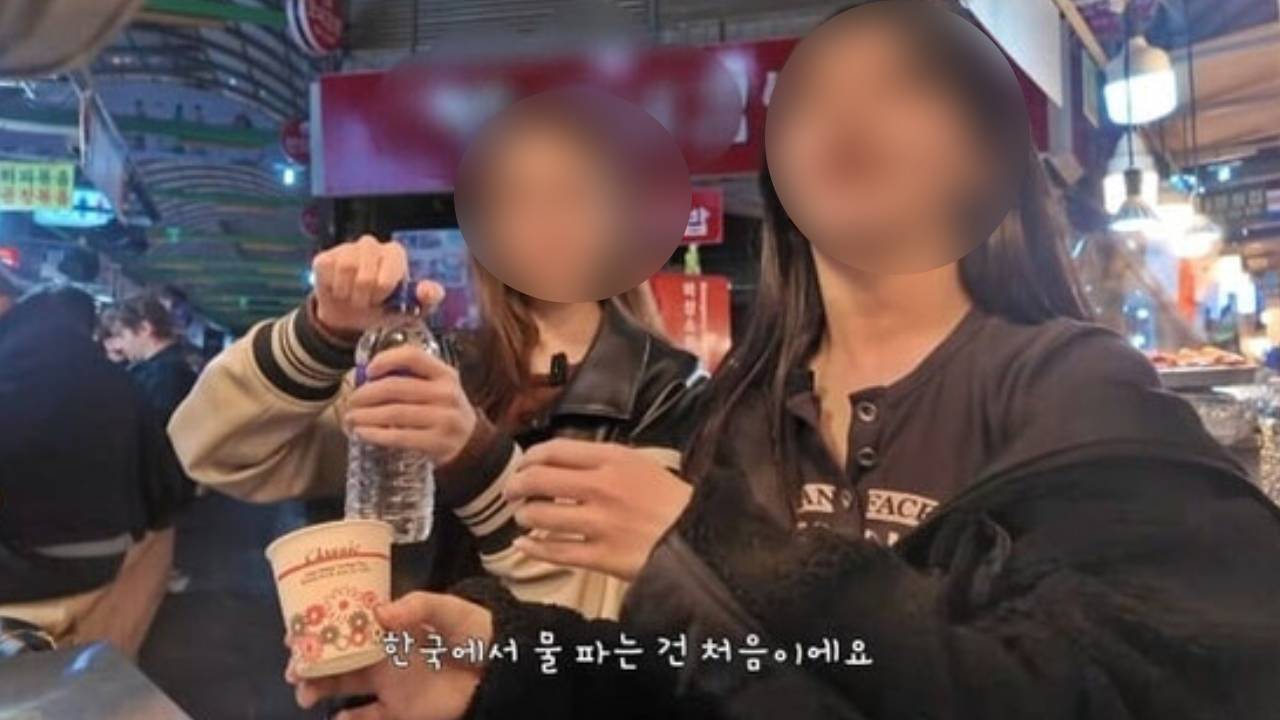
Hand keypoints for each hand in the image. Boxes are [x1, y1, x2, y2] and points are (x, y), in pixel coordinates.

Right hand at [290, 592, 492, 719]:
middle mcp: (383, 653)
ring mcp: (390, 683)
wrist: (503, 664)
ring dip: (320, 688)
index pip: (346, 624)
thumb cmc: (475, 630)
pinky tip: (337, 718)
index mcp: (391, 626)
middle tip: (294, 669)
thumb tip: (381, 613)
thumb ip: (418, 607)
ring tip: (305, 694)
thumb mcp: (449, 610)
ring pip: (344, 684)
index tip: (296, 633)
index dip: (319, 628)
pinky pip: (369, 717)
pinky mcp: (401, 709)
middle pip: (337, 656)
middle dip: (310, 662)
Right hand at [312, 234, 444, 334]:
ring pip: (345, 270)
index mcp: (394, 253)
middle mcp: (370, 245)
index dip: (383, 294)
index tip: (383, 300)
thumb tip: (425, 290)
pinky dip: (333, 289)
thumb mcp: (412, 309)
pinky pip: (326, 272)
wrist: (351, 320)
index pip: (388, 277)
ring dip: (349, 294)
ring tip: (353, 297)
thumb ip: (430, 298)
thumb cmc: (384, 310)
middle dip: (365, 298)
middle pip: (365, 277)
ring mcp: (346, 248)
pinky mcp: (324, 257)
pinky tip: (338, 291)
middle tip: (366, 302)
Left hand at [345, 346, 477, 464]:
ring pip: (394, 412)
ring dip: (366, 415)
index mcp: (445, 374)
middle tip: (351, 401)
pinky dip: (376, 434)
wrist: (471, 442)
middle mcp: (446, 393)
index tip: (367, 370)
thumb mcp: (438, 387)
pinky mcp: (437, 442)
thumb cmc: (443, 410)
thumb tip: (364, 379)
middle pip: (396, 387)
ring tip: (351, 418)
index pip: (413, 356)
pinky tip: (362, 432)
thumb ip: (411, 379)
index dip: (386, 360)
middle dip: (366, 394)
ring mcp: (444, 419)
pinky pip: (399, 436)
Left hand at [504, 440, 691, 580]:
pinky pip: (554, 551)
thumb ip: (605, 462)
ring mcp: (601, 523)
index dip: (528, 458)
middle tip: (513, 494)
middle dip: (516, 487)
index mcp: (614, 459)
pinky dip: (533, 548)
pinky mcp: (603, 556)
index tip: (522, 466)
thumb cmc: (675, 503)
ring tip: (526, 519)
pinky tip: (526, 545)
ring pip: (540, 516)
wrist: (705, 537)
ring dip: (525, 517)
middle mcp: (603, 487)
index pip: (554, 450)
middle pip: (538, 479)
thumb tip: (564, 464)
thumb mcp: (644, 466)